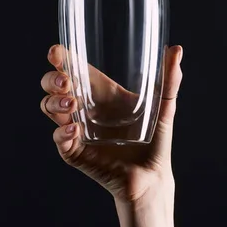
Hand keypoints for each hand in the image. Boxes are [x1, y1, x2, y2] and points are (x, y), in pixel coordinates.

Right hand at [40, 43, 182, 204]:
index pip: (75, 70)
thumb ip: (169, 80)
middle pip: (54, 86)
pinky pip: (59, 138)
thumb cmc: (157, 142)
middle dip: (52, 79)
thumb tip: (176, 49)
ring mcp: (77, 130)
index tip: (56, 52)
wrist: (152, 177)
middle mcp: (85, 109)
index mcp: (102, 94)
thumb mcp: (163, 107)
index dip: (62, 58)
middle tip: (66, 82)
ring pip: (50, 108)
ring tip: (71, 104)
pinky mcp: (74, 152)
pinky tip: (74, 130)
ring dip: (54, 102)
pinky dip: (62, 132)